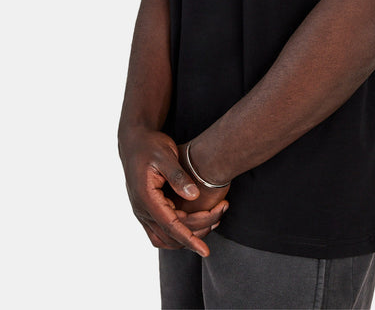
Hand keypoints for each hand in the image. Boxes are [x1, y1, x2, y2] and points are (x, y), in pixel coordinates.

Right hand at [119, 127, 224, 254]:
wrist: (134, 142)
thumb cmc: (150, 146)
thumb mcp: (166, 155)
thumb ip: (178, 176)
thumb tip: (194, 196)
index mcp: (146, 198)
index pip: (170, 226)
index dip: (189, 239)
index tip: (205, 252)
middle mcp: (141, 210)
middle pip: (170, 235)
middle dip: (195, 234)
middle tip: (219, 216)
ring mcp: (142, 212)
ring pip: (164, 238)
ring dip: (186, 236)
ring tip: (211, 221)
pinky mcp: (146, 210)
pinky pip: (160, 231)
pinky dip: (178, 232)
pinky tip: (194, 221)